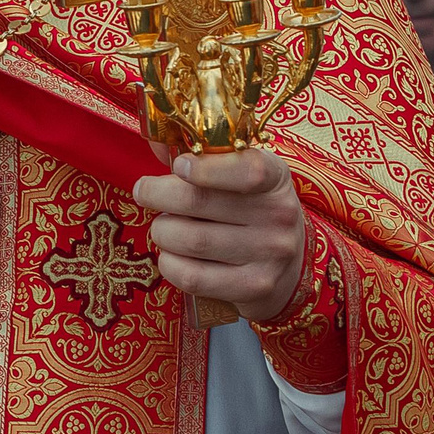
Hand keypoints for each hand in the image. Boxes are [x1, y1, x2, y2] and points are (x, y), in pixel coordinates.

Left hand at [131, 147, 308, 320]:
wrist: (289, 266)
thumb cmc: (250, 210)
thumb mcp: (241, 176)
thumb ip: (202, 158)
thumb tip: (158, 146)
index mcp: (276, 178)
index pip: (248, 170)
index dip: (207, 168)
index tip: (178, 166)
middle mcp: (278, 215)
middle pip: (199, 202)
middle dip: (157, 195)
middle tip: (144, 192)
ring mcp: (269, 255)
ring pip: (191, 240)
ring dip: (162, 231)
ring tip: (163, 227)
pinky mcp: (254, 287)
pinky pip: (192, 277)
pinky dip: (169, 264)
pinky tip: (171, 255)